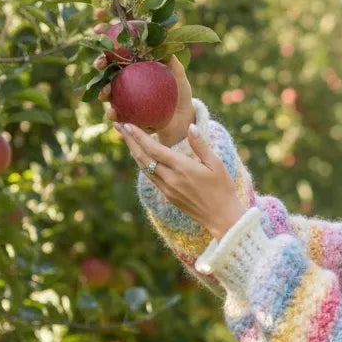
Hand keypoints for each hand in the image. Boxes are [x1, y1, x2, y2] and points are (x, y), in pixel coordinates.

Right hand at [99, 54, 194, 144]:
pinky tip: (113, 115)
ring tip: (104, 94)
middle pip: (108, 71)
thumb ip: (173, 63)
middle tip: (99, 65)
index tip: (101, 43)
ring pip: (108, 92)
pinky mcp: (127, 115)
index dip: (109, 48)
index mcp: (137, 67)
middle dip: (100, 65)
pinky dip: (113, 115)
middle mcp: (128, 80)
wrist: (183, 118)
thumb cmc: (181, 93)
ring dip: (102, 92)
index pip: (120, 54)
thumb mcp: (179, 76)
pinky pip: (117, 115)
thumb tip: (165, 47)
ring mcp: (125, 98)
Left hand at [114, 118, 244, 238]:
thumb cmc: (223, 189)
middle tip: (118, 126)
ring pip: (144, 168)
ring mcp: (167, 189)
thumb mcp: (216, 164)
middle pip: (143, 157)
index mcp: (182, 168)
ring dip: (134, 152)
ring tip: (126, 138)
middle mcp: (170, 179)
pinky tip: (141, 156)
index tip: (127, 124)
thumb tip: (191, 127)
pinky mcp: (168, 196)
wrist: (221, 217)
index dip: (138, 136)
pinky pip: (150, 177)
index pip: (154, 149)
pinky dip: (143, 164)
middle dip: (129, 140)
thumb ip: (200, 145)